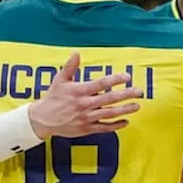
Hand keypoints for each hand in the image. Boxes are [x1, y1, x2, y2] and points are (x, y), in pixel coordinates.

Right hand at [27, 52, 142, 138]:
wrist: (43, 120)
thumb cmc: (53, 97)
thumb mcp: (59, 80)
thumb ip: (70, 67)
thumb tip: (76, 53)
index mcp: (80, 91)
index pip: (101, 84)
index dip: (116, 80)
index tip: (127, 77)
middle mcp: (85, 104)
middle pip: (110, 98)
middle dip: (126, 95)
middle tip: (139, 92)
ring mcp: (87, 118)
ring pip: (110, 113)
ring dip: (125, 110)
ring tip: (136, 106)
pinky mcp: (87, 129)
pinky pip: (104, 128)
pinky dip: (116, 125)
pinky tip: (126, 121)